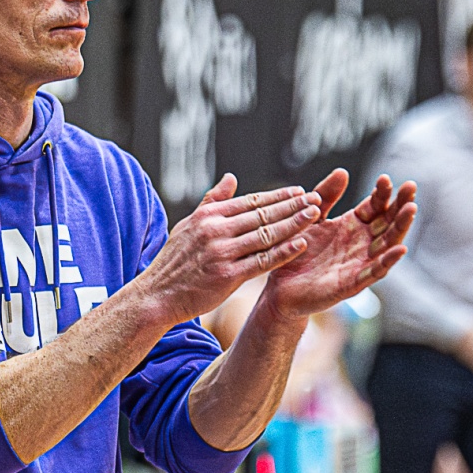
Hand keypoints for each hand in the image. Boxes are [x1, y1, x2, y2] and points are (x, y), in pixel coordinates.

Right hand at [133, 177, 322, 327]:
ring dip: (293, 224)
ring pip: (266, 235)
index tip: (299, 190)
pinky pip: (262, 261)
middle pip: (262, 214)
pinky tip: (301, 244)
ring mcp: (221, 253)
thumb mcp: (188, 225)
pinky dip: (283, 252)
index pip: (250, 201)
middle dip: (292, 205)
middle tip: (315, 198)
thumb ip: (212, 201)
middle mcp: (215, 231)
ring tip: (314, 215)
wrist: (157, 295)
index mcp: (208, 216)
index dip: (278, 195)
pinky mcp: (227, 276)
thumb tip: (231, 177)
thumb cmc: (174, 261)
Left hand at [255, 170, 415, 320]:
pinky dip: (387, 262)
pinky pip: (373, 273)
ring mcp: (358, 264)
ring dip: (400, 228)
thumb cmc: (296, 252)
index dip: (382, 193)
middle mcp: (360, 244)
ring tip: (411, 209)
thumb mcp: (310, 219)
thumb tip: (342, 171)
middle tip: (410, 186)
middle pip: (387, 223)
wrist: (278, 287)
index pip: (374, 207)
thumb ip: (325, 197)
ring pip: (386, 245)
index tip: (385, 178)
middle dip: (400, 205)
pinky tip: (400, 248)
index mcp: (352, 227)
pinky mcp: (350, 285)